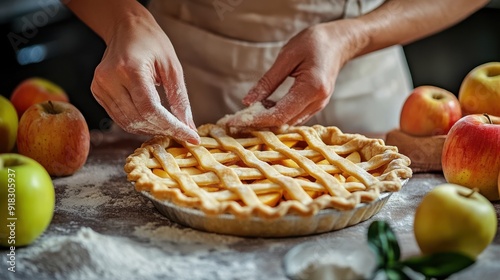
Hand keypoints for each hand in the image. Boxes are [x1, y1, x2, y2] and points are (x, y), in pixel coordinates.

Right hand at [90, 14, 199, 143]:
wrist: (126, 28)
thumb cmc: (152, 43)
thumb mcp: (172, 67)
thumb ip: (180, 98)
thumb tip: (188, 126)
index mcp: (130, 69)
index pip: (150, 110)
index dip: (171, 127)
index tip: (190, 136)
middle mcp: (110, 79)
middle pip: (138, 119)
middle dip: (163, 129)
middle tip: (182, 131)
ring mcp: (100, 86)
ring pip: (127, 123)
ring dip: (150, 129)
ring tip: (168, 126)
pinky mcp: (97, 91)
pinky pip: (118, 117)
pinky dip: (137, 123)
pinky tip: (152, 120)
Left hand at [226, 20, 363, 127]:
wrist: (339, 42)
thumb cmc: (314, 43)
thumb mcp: (287, 57)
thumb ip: (268, 81)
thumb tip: (248, 102)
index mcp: (311, 88)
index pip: (279, 114)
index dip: (255, 120)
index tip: (235, 121)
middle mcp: (317, 102)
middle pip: (282, 123)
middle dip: (257, 124)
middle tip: (234, 121)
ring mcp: (319, 106)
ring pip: (287, 123)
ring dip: (266, 121)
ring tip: (245, 115)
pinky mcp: (316, 105)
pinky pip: (293, 117)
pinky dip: (276, 116)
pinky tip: (263, 107)